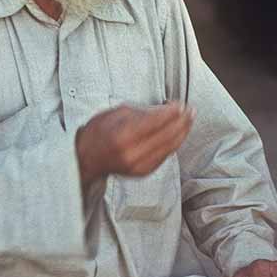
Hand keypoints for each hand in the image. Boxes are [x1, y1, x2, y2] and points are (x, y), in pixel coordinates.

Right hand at [75, 102, 194, 182]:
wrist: (87, 159)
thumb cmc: (99, 132)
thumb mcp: (116, 113)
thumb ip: (142, 112)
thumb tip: (166, 109)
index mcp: (123, 135)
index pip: (156, 122)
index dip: (172, 112)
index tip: (180, 104)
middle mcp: (132, 153)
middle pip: (167, 135)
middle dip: (182, 121)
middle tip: (190, 110)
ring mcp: (138, 165)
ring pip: (170, 147)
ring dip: (182, 132)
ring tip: (189, 120)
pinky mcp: (143, 172)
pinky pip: (165, 156)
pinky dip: (175, 143)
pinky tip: (179, 134)